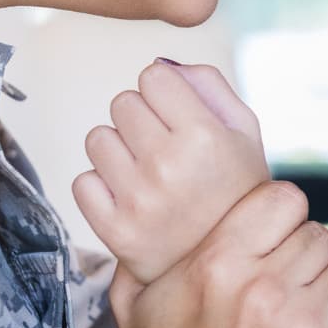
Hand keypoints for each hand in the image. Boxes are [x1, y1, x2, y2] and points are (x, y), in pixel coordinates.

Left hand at [73, 60, 270, 284]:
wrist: (230, 263)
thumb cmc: (236, 189)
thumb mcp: (245, 131)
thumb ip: (208, 84)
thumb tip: (159, 64)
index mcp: (204, 136)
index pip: (152, 76)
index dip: (165, 93)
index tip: (177, 115)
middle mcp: (168, 165)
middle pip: (122, 102)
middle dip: (141, 118)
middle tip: (164, 147)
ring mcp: (138, 200)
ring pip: (97, 138)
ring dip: (118, 150)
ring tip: (147, 172)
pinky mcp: (114, 230)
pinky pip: (82, 181)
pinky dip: (102, 186)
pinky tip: (131, 197)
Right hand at [111, 181, 327, 327]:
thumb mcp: (136, 312)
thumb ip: (144, 254)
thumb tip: (147, 218)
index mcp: (219, 266)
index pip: (285, 199)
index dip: (281, 218)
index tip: (273, 239)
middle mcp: (265, 291)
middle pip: (318, 237)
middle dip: (302, 260)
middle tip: (282, 289)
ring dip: (324, 295)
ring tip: (295, 322)